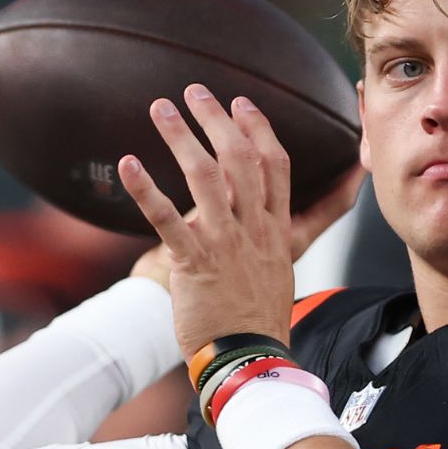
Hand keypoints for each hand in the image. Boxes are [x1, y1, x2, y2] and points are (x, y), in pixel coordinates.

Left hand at [120, 84, 319, 359]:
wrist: (249, 357)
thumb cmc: (260, 315)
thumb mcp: (289, 265)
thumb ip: (302, 227)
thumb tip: (319, 202)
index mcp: (276, 228)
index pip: (275, 166)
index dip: (258, 130)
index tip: (242, 104)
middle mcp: (254, 228)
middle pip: (240, 159)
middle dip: (217, 120)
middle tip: (195, 91)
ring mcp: (225, 244)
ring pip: (205, 178)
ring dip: (181, 138)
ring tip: (161, 109)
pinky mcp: (194, 263)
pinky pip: (167, 221)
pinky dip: (146, 190)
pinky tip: (128, 164)